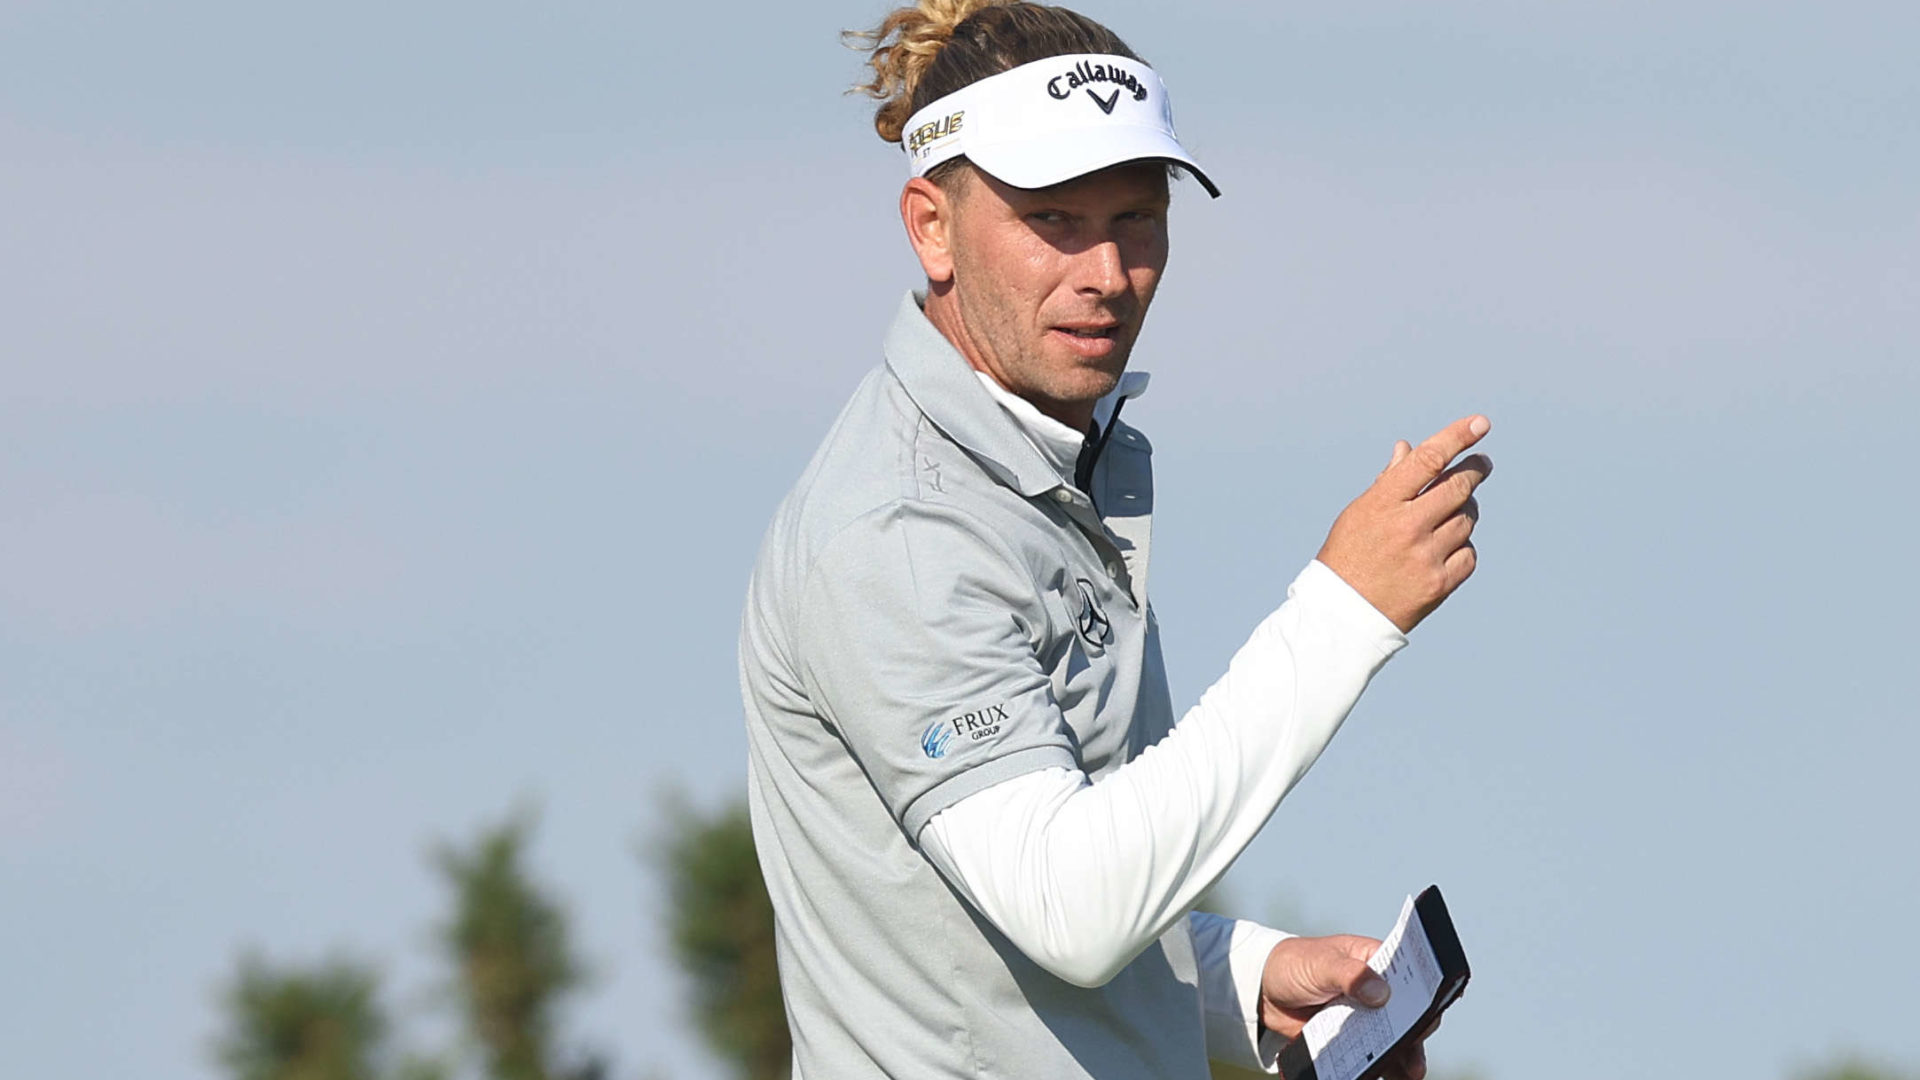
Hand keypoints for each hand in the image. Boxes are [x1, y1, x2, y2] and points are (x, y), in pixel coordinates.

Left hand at [1260, 934, 1436, 1079]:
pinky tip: (1378, 1077)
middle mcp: (1377, 990)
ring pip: (1394, 1039)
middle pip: (1407, 1014)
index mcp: (1376, 962)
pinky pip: (1371, 1055)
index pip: (1410, 977)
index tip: (1433, 1011)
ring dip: (1403, 1057)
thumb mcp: (1321, 964)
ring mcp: (1366, 1016)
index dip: (1425, 992)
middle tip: (1416, 1054)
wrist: (1264, 991)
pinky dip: (1378, 1067)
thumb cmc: (1296, 965)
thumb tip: (1380, 992)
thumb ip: (1349, 975)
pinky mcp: (1352, 1038)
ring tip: (1409, 1075)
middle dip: (1415, 1034)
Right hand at [1316, 415, 1492, 632]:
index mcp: (1382, 503)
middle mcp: (1407, 527)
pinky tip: (1446, 548)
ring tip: (1449, 515)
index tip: (1480, 424)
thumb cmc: (1347, 556)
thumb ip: (1389, 481)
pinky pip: (1468, 554)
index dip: (1457, 437)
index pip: (1428, 460)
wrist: (1342, 614)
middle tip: (1481, 464)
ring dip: (1464, 513)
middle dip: (1474, 471)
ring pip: (1466, 521)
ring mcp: (1425, 556)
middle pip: (1458, 488)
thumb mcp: (1359, 513)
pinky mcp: (1439, 584)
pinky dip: (1462, 547)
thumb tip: (1409, 448)